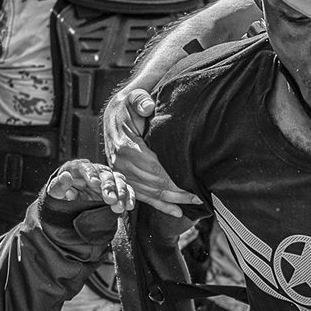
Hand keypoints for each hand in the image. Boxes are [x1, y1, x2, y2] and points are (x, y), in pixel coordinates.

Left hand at [45, 160, 134, 214]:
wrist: (68, 203)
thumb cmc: (60, 195)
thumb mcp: (55, 192)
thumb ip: (58, 185)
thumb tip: (65, 177)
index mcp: (78, 168)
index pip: (85, 167)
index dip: (90, 174)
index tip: (94, 183)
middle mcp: (94, 171)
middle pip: (105, 174)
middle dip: (109, 186)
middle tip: (110, 199)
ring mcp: (106, 179)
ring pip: (118, 180)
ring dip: (121, 192)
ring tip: (120, 206)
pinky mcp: (115, 188)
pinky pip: (125, 189)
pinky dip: (129, 196)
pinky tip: (129, 206)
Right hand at [102, 89, 199, 216]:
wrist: (113, 117)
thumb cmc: (127, 108)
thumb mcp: (132, 99)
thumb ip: (140, 100)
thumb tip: (147, 106)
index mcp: (125, 147)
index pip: (153, 168)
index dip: (172, 178)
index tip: (190, 184)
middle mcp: (121, 164)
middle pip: (153, 184)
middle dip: (176, 192)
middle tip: (198, 197)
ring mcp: (121, 174)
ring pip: (149, 193)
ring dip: (171, 200)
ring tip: (192, 203)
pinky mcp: (125, 179)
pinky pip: (142, 196)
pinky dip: (160, 205)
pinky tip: (176, 211)